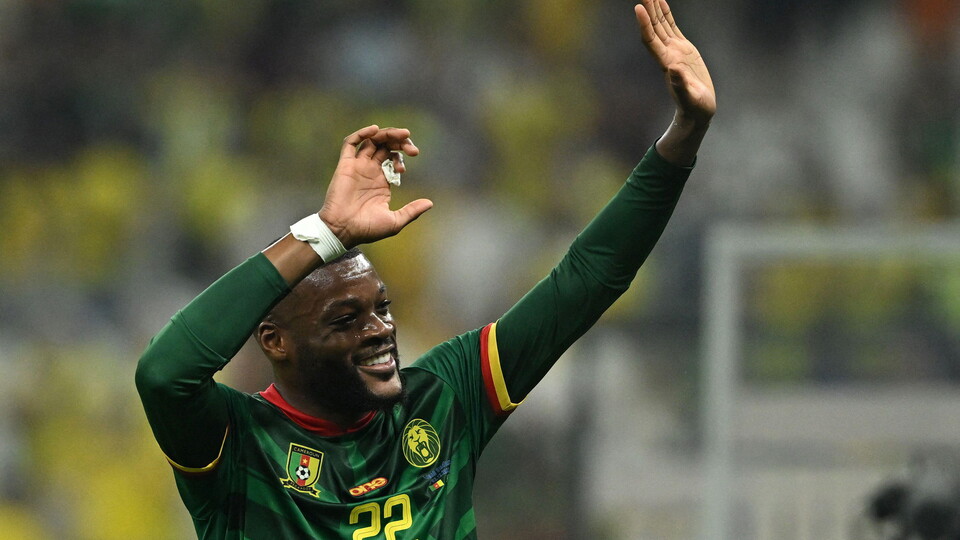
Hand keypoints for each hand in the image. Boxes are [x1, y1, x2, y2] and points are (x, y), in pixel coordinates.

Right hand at [319, 125, 432, 247]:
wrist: (343, 231)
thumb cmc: (367, 229)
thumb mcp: (395, 221)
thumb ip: (412, 211)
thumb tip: (430, 203)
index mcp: (381, 180)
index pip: (393, 158)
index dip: (402, 157)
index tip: (403, 169)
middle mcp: (370, 170)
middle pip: (385, 146)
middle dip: (399, 142)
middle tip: (412, 147)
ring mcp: (358, 166)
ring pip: (371, 141)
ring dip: (386, 134)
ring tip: (401, 134)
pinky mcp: (345, 165)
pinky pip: (350, 143)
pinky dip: (361, 133)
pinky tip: (374, 129)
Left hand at [635, 0, 715, 126]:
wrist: (698, 110)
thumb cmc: (694, 107)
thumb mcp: (690, 98)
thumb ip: (680, 85)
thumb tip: (672, 69)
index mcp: (667, 63)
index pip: (651, 40)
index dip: (644, 25)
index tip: (638, 8)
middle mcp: (667, 54)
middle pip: (653, 28)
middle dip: (647, 10)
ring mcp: (674, 50)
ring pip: (660, 24)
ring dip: (654, 8)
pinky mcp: (683, 49)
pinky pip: (671, 27)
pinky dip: (665, 14)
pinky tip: (661, 3)